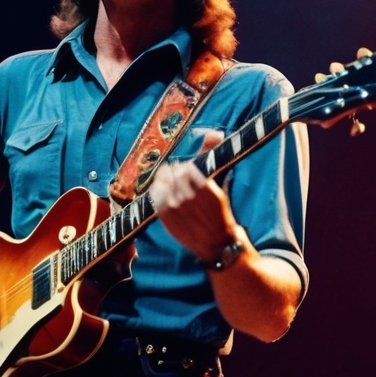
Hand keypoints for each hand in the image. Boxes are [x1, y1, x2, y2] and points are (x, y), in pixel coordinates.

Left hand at [148, 134, 237, 264]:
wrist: (216, 244)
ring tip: (178, 192)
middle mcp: (186, 192)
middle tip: (184, 184)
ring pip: (163, 179)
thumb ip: (212, 156)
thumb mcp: (220, 184)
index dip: (188, 170)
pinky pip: (155, 192)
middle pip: (173, 170)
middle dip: (178, 175)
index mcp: (203, 184)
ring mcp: (173, 203)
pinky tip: (169, 197)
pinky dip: (160, 191)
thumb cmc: (220, 213)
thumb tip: (216, 132)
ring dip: (169, 182)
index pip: (185, 165)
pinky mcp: (164, 213)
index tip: (191, 175)